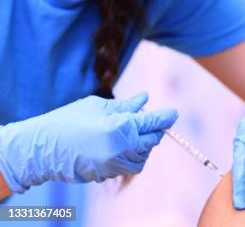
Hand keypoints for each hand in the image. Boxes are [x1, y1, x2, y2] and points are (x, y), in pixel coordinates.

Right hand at [0, 92, 177, 192]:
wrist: (41, 148)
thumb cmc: (68, 120)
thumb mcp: (97, 106)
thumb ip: (125, 106)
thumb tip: (145, 99)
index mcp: (120, 127)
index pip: (152, 122)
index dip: (165, 117)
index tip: (174, 113)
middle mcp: (121, 149)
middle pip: (152, 140)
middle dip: (155, 130)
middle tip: (151, 120)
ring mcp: (114, 164)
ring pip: (143, 156)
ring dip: (144, 144)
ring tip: (132, 132)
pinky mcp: (107, 174)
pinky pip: (129, 165)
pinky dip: (132, 156)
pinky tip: (121, 145)